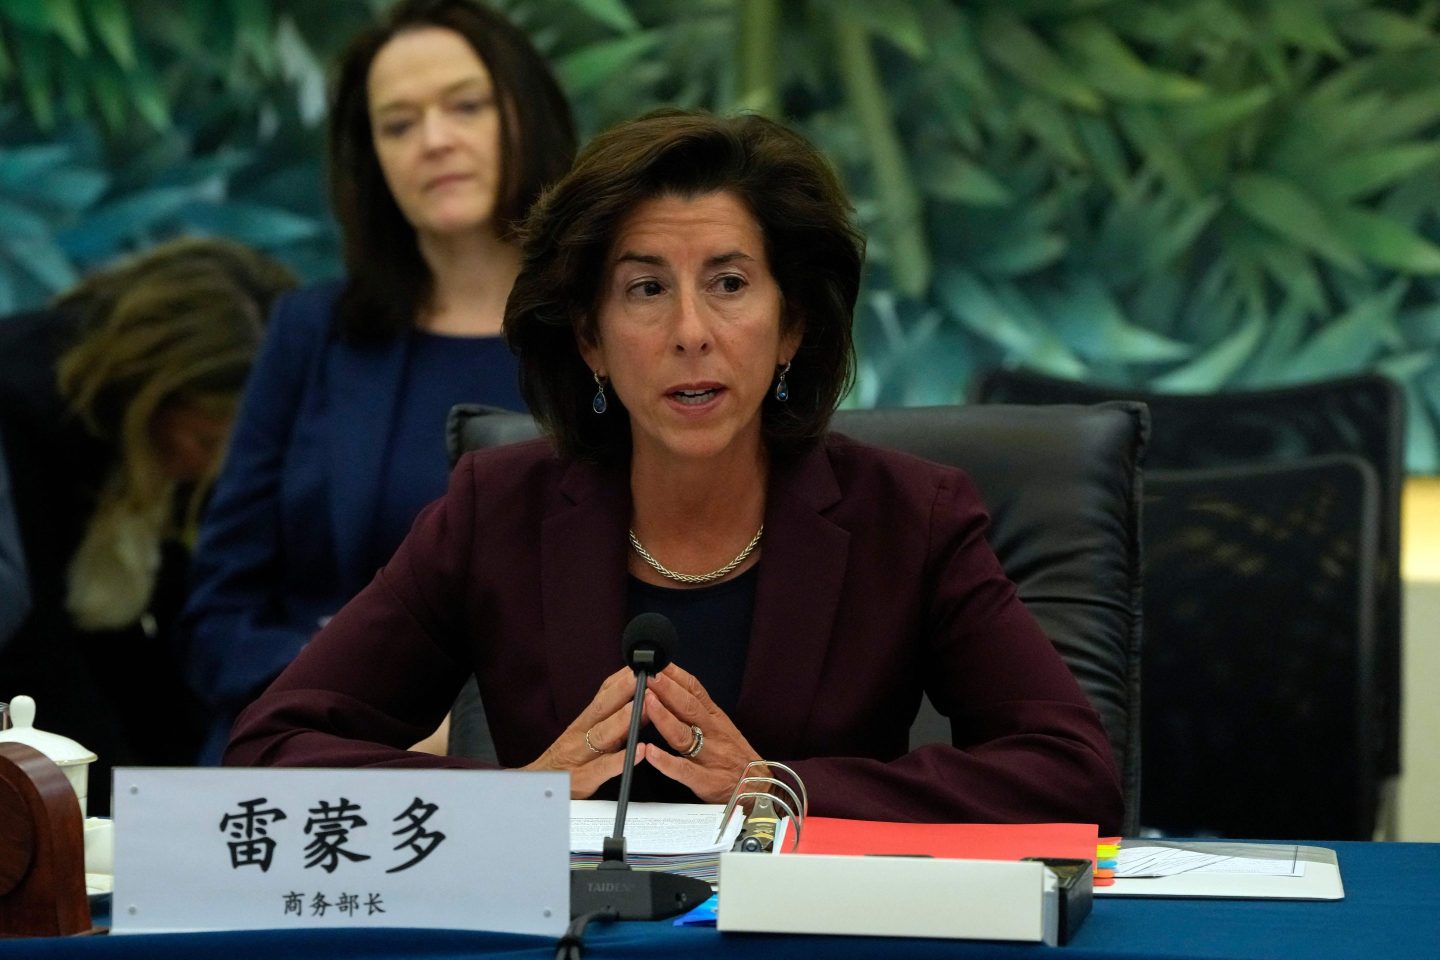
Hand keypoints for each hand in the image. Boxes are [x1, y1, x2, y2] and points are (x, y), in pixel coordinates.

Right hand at [521, 667, 640, 798]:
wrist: (536, 789)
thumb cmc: (567, 762)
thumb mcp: (586, 738)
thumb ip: (612, 724)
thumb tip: (643, 706)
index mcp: (584, 723)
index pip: (603, 695)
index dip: (622, 679)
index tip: (640, 664)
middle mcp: (580, 734)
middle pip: (602, 708)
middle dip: (624, 690)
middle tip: (645, 675)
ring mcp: (580, 756)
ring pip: (602, 735)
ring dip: (622, 719)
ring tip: (643, 707)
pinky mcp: (583, 779)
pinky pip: (602, 768)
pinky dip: (621, 760)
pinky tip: (639, 752)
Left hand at [640, 664, 761, 802]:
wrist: (759, 788)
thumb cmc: (734, 755)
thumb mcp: (721, 726)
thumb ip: (698, 710)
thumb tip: (670, 689)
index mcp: (715, 717)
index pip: (695, 690)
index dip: (676, 675)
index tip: (658, 661)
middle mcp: (713, 732)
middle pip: (688, 707)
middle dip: (667, 689)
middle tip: (647, 675)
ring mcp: (710, 757)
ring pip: (684, 734)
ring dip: (664, 717)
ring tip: (646, 702)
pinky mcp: (705, 781)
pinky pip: (684, 770)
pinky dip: (666, 761)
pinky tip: (650, 752)